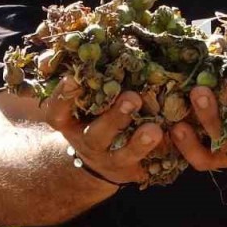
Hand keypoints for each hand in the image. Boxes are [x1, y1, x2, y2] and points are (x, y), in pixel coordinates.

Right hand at [43, 76, 163, 185]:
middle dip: (114, 117)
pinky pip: (149, 165)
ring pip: (124, 154)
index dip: (64, 98)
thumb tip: (52, 54)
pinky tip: (175, 140)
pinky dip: (162, 154)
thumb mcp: (76, 104)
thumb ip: (74, 81)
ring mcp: (110, 160)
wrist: (99, 161)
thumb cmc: (90, 117)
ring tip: (155, 129)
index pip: (57, 112)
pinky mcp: (132, 172)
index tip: (74, 79)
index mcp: (69, 124)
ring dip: (140, 142)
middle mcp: (87, 143)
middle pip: (96, 135)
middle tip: (133, 98)